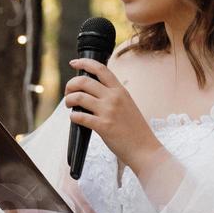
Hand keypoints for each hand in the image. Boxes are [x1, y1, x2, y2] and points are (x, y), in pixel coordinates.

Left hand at [65, 57, 162, 172]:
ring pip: (79, 97)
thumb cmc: (135, 130)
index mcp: (120, 91)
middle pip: (84, 81)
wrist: (145, 149)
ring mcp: (109, 111)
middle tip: (68, 92)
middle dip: (71, 85)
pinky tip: (74, 118)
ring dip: (69, 100)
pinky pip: (80, 116)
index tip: (74, 62)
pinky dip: (73, 116)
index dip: (84, 63)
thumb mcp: (128, 105)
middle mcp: (114, 98)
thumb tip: (92, 91)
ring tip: (69, 106)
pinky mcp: (103, 126)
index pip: (100, 69)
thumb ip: (113, 96)